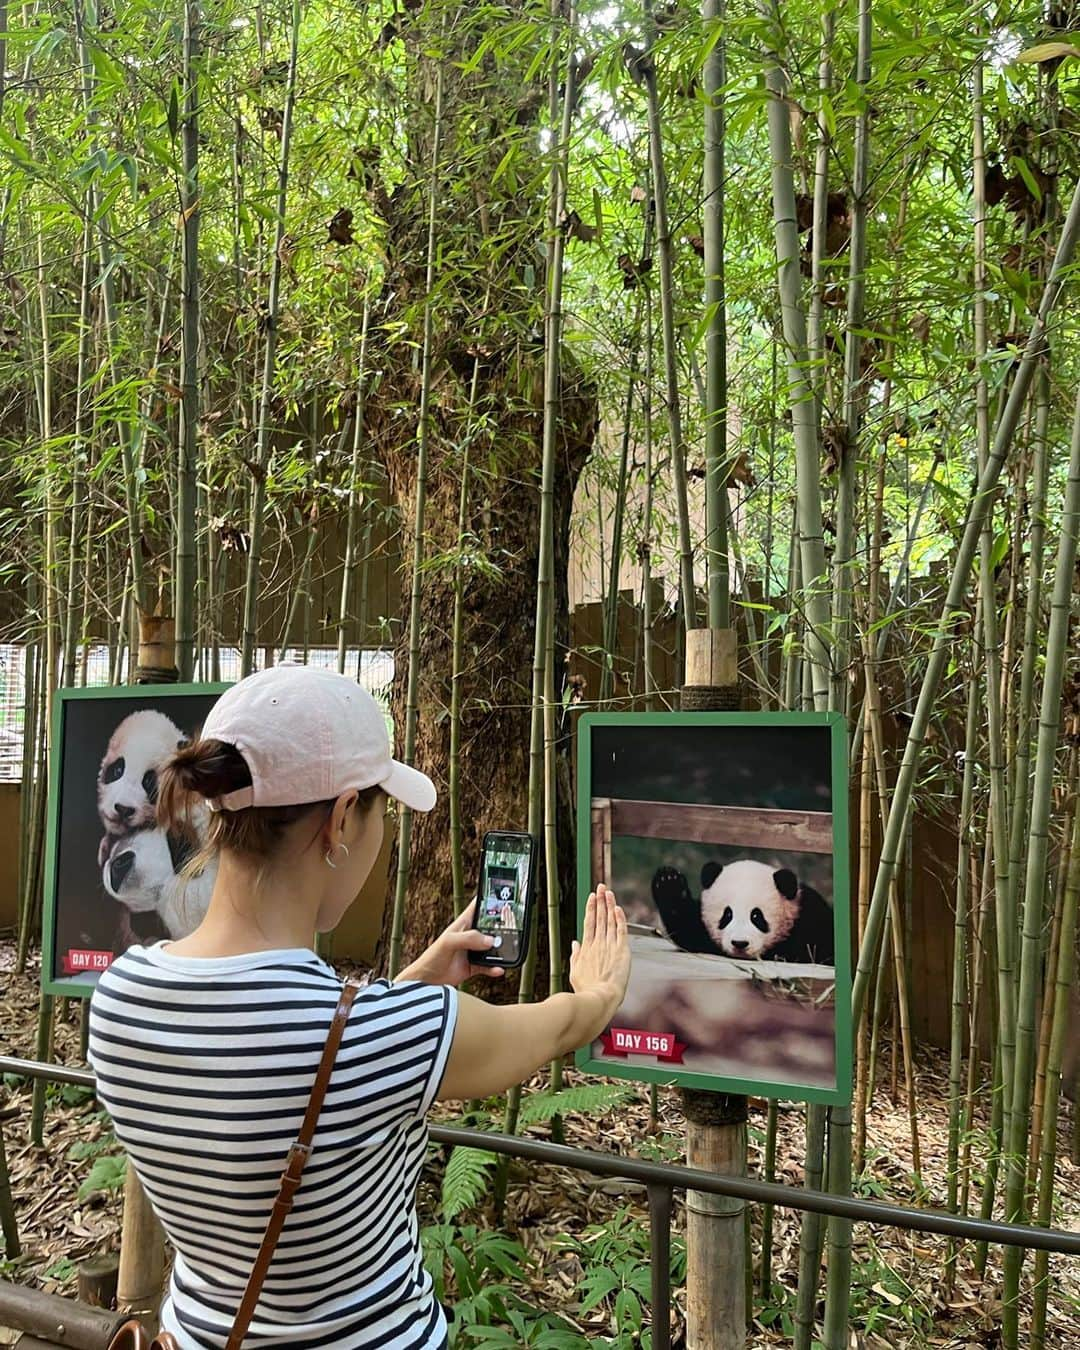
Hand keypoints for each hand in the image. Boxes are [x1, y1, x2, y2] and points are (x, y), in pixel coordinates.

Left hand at [396, 901, 504, 987]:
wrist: (426, 980)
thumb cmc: (432, 956)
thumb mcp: (449, 942)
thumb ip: (469, 939)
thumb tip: (490, 941)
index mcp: (463, 924)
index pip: (478, 907)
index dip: (489, 899)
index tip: (503, 894)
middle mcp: (470, 936)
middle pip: (490, 928)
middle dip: (501, 927)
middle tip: (514, 927)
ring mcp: (472, 951)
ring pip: (492, 948)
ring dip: (500, 950)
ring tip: (508, 951)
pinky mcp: (473, 966)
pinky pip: (488, 966)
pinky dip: (495, 968)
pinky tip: (499, 969)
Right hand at [570, 884, 629, 1016]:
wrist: (599, 998)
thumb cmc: (587, 990)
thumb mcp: (575, 972)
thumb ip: (575, 956)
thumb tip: (574, 944)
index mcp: (587, 948)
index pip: (589, 922)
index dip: (591, 908)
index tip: (591, 897)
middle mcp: (598, 944)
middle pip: (600, 917)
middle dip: (600, 901)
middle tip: (600, 887)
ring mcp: (609, 946)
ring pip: (610, 920)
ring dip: (609, 905)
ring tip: (608, 892)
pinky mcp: (621, 950)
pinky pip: (621, 930)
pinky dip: (620, 918)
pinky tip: (618, 908)